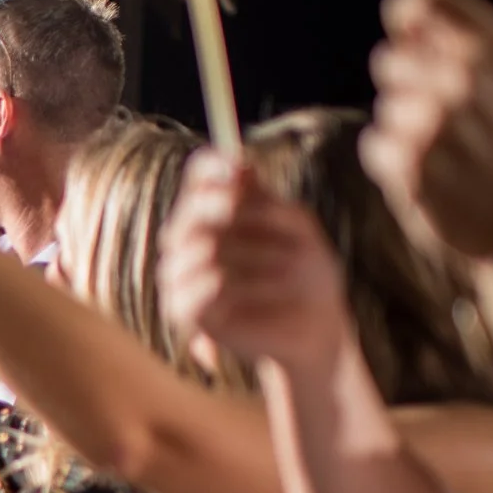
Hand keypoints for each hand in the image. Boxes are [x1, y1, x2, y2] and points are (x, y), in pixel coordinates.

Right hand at [158, 152, 356, 375]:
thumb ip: (263, 199)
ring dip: (259, 253)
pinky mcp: (184, 311)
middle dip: (235, 212)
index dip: (213, 167)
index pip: (199, 177)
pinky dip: (251, 284)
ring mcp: (180, 275)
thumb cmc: (306, 272)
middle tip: (282, 223)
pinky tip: (279, 288)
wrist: (313, 326)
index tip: (241, 169)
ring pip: (204, 248)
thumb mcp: (295, 228)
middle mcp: (188, 239)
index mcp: (213, 212)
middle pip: (192, 211)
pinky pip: (208, 286)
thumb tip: (239, 167)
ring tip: (295, 267)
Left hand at [362, 0, 492, 257]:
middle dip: (407, 84)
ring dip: (405, 130)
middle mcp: (463, 80)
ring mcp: (432, 123)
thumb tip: (410, 17)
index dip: (408, 21)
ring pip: (385, 106)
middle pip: (390, 57)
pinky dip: (393, 163)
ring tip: (449, 156)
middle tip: (442, 120)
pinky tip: (432, 179)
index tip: (411, 38)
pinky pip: (374, 145)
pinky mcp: (407, 165)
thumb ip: (473, 43)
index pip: (418, 1)